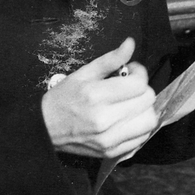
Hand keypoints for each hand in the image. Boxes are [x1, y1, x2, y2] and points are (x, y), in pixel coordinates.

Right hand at [40, 37, 157, 158]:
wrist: (45, 129)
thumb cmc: (63, 98)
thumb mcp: (83, 73)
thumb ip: (110, 58)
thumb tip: (130, 43)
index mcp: (97, 96)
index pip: (139, 84)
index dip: (138, 72)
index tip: (129, 71)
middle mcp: (106, 119)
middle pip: (148, 100)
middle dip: (142, 88)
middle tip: (129, 86)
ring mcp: (110, 139)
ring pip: (150, 121)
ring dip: (144, 108)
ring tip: (131, 103)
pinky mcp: (111, 152)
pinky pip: (141, 138)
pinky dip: (140, 126)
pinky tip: (128, 119)